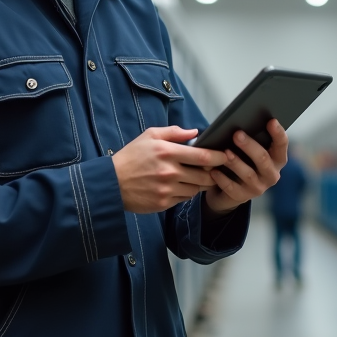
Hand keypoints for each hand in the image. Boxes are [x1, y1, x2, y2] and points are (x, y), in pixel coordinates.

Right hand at [112, 126, 227, 213]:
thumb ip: (174, 132)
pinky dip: (186, 192)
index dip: (219, 157)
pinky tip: (179, 186)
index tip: (224, 156)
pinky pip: (184, 198)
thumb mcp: (149, 136)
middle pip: (205, 176)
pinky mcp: (163, 203)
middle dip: (212, 173)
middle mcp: (170, 172)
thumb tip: (194, 132)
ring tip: (194, 177)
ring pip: (196, 189)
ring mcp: (167, 189)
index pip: (203, 156)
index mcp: (167, 152)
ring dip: (199, 184)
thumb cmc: (131, 157)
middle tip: (212, 169)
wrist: (112, 182)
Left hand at [204, 119, 288, 213]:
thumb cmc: (242, 160)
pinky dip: (222, 179)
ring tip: (225, 153)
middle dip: (250, 146)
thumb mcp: (249, 150)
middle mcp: (271, 174)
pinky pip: (232, 188)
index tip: (271, 121)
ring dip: (236, 162)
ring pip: (248, 174)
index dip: (278, 133)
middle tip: (237, 134)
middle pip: (263, 159)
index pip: (282, 145)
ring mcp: (258, 188)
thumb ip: (250, 139)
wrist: (231, 190)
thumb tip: (239, 123)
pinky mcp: (243, 197)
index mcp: (277, 159)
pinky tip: (214, 170)